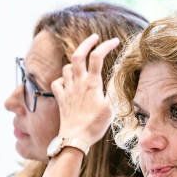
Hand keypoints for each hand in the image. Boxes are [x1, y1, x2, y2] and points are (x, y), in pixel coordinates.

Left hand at [51, 33, 120, 147]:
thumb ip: (114, 88)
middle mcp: (78, 83)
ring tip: (83, 63)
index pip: (97, 56)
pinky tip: (68, 81)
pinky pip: (57, 83)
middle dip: (86, 43)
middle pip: (78, 55)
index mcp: (92, 84)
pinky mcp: (61, 99)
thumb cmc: (94, 125)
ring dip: (74, 62)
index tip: (114, 41)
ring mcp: (67, 90)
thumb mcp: (110, 107)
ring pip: (66, 67)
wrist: (75, 139)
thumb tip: (118, 72)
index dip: (106, 45)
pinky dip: (62, 79)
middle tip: (94, 37)